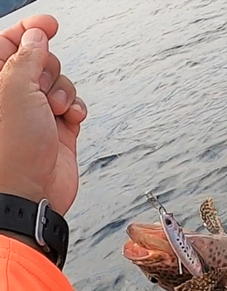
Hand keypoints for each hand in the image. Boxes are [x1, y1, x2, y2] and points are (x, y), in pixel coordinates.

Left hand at [0, 15, 86, 215]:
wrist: (30, 191)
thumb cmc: (11, 149)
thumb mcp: (15, 89)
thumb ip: (28, 56)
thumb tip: (36, 36)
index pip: (9, 44)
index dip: (29, 29)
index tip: (49, 23)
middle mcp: (15, 96)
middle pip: (40, 62)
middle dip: (49, 70)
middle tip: (44, 87)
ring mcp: (38, 113)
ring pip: (60, 83)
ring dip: (65, 92)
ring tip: (57, 110)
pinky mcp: (59, 129)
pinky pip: (74, 105)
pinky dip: (77, 109)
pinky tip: (71, 118)